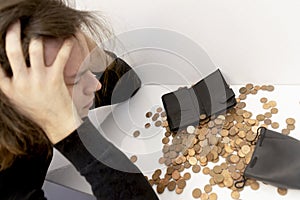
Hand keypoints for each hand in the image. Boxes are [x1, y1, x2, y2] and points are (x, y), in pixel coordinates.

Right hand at [0, 20, 81, 143]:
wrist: (57, 123)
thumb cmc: (38, 112)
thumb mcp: (16, 100)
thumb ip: (9, 83)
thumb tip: (4, 68)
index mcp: (9, 88)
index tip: (3, 37)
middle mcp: (21, 82)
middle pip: (13, 51)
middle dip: (12, 32)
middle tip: (16, 23)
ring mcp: (38, 80)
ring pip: (35, 49)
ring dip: (38, 37)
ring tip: (40, 29)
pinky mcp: (55, 79)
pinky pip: (60, 57)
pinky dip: (65, 46)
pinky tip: (68, 38)